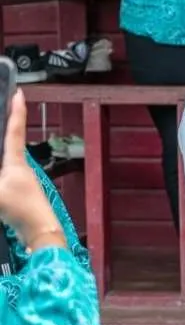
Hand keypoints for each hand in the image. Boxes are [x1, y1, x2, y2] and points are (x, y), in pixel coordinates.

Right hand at [0, 91, 64, 250]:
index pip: (15, 130)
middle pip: (12, 140)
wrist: (41, 232)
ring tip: (2, 126)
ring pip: (8, 155)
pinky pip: (5, 170)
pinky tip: (0, 165)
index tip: (19, 92)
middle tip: (8, 103)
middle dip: (8, 122)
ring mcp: (21, 179)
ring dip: (4, 141)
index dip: (16, 111)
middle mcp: (21, 167)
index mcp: (16, 162)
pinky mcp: (18, 191)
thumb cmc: (22, 212)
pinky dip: (1, 160)